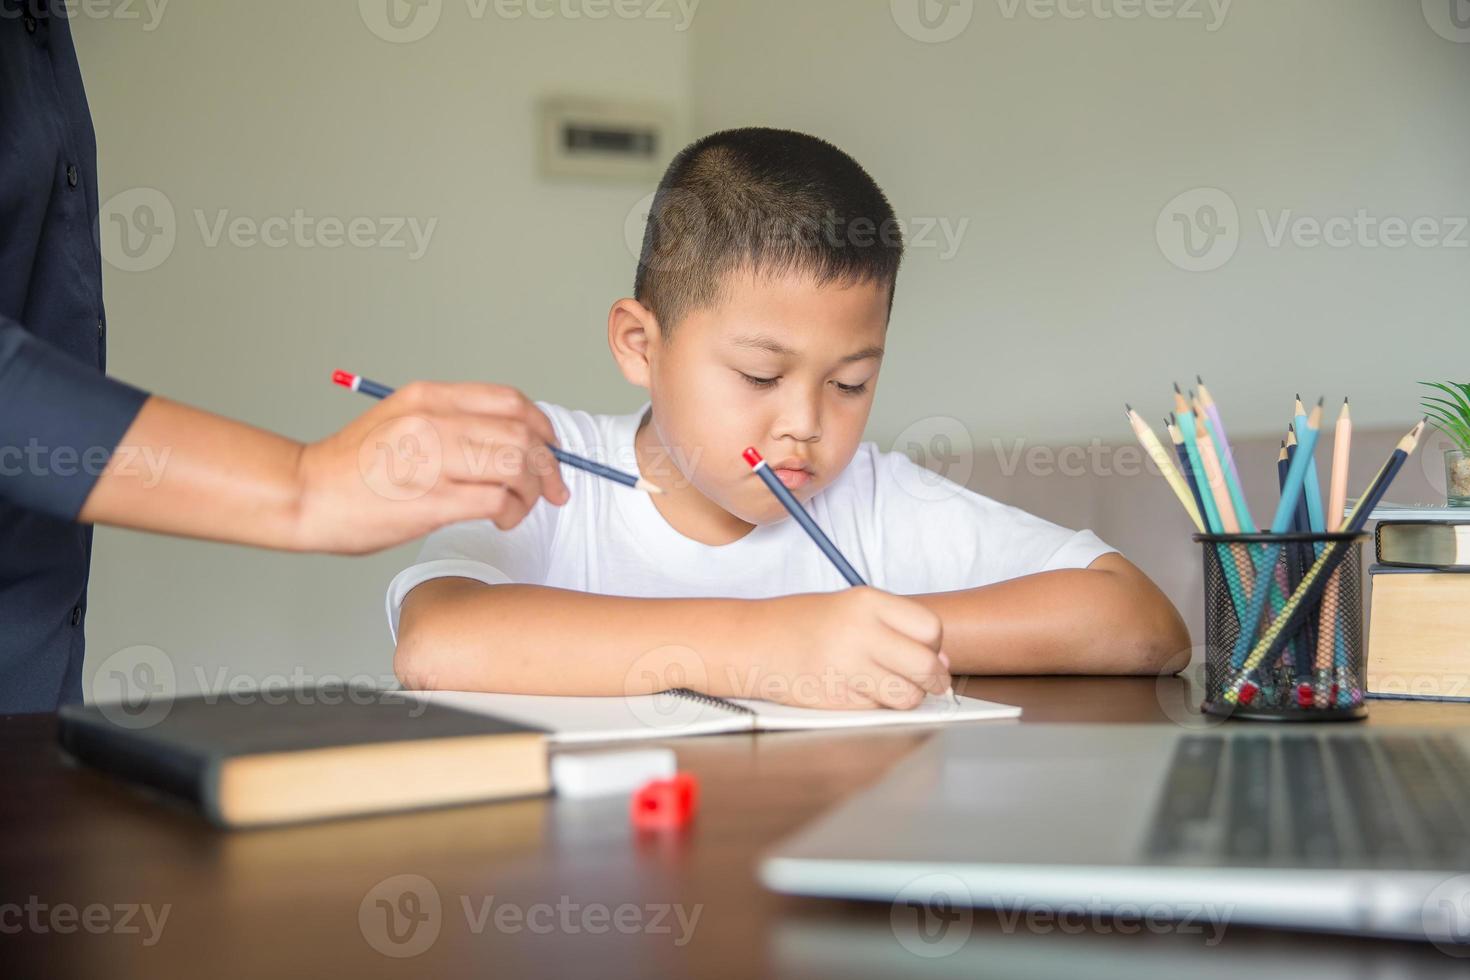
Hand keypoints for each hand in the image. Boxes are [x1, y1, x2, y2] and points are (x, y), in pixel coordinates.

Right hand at [291, 381, 570, 553]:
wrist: (306, 494)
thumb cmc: (352, 467)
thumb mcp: (401, 419)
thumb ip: (450, 421)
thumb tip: (509, 440)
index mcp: (429, 397)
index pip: (509, 401)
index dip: (542, 426)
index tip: (550, 447)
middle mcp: (434, 422)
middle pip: (522, 433)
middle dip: (549, 464)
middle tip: (554, 487)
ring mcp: (433, 461)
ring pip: (517, 465)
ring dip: (532, 490)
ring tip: (520, 506)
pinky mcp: (432, 501)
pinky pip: (497, 501)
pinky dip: (512, 512)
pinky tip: (502, 519)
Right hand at [743, 587, 950, 709]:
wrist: (751, 642)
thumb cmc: (801, 624)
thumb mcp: (849, 607)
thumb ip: (894, 627)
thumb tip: (942, 661)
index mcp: (866, 601)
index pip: (930, 628)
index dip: (935, 645)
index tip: (928, 651)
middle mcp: (860, 632)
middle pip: (926, 665)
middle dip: (934, 679)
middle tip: (929, 681)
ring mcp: (847, 667)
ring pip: (908, 695)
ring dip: (908, 697)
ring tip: (892, 687)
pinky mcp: (836, 698)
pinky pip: (879, 709)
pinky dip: (879, 706)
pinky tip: (860, 691)